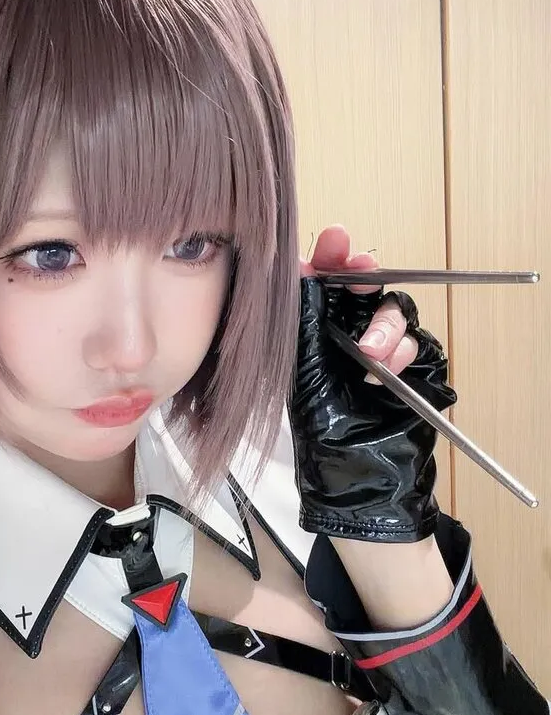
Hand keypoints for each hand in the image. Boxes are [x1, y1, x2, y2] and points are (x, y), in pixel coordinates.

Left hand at [290, 225, 456, 542]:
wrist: (364, 474)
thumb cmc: (324, 431)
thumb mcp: (304, 371)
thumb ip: (305, 323)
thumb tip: (301, 272)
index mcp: (310, 335)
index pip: (320, 285)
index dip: (327, 259)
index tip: (334, 240)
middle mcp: (342, 336)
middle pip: (359, 286)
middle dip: (361, 273)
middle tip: (361, 267)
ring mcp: (377, 349)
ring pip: (390, 309)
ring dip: (382, 325)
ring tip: (370, 354)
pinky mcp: (407, 364)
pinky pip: (414, 337)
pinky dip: (401, 349)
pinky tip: (386, 369)